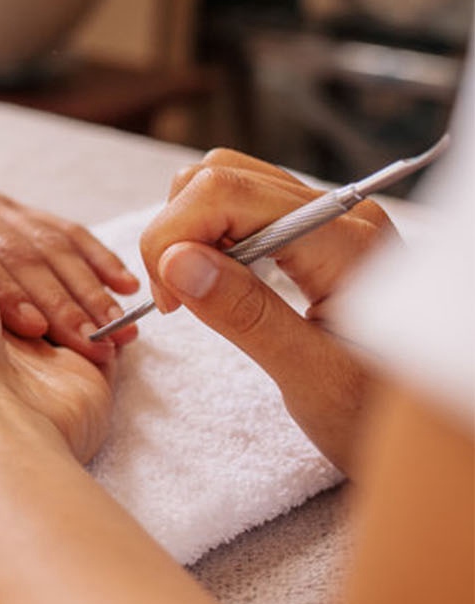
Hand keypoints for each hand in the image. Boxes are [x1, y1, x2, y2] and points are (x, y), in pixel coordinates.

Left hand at [0, 116, 140, 362]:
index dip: (1, 294)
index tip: (36, 329)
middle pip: (14, 253)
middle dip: (61, 297)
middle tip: (99, 339)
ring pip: (40, 239)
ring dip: (84, 280)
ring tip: (122, 322)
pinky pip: (48, 224)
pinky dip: (87, 252)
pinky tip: (120, 280)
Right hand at [138, 148, 397, 471]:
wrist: (435, 426)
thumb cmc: (381, 416)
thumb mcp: (315, 382)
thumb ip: (247, 316)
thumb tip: (175, 261)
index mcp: (348, 243)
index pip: (230, 194)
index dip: (175, 235)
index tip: (168, 300)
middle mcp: (340, 215)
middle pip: (222, 177)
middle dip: (177, 232)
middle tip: (176, 301)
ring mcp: (327, 219)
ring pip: (225, 183)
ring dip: (189, 231)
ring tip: (194, 292)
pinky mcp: (312, 231)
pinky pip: (240, 206)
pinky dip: (208, 236)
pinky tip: (217, 284)